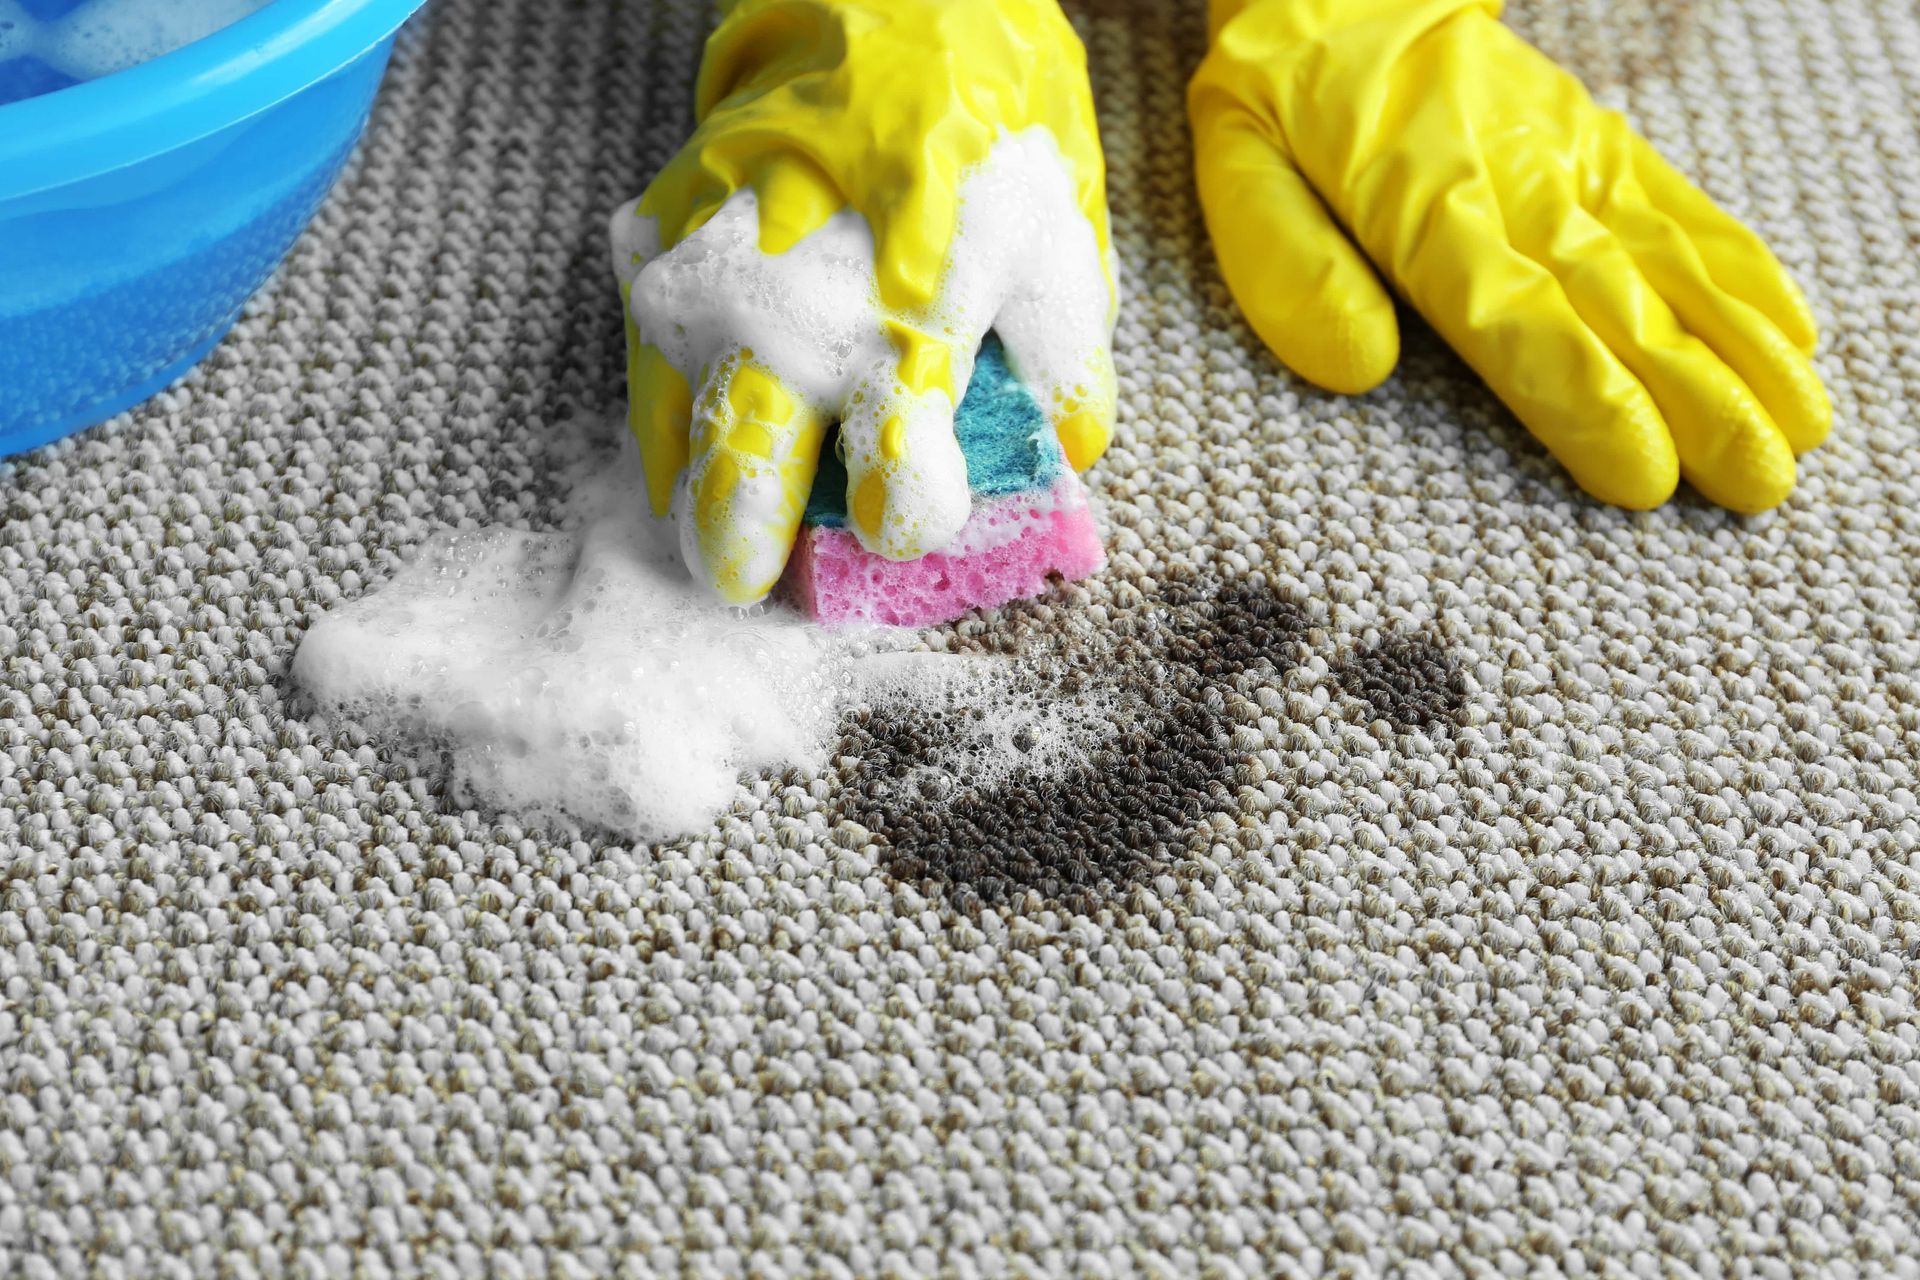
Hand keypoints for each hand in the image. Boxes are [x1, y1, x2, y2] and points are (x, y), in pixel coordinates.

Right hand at [611, 0, 1117, 603]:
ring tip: (702, 540)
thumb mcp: (1061, 236)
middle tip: (740, 579)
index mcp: (920, 300)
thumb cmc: (988, 129)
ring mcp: (711, 260)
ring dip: (688, 486)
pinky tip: (682, 456)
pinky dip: (662, 409)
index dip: (901, 505)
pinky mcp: (658, 232)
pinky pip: (643, 344)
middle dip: (741, 525)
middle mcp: (800, 291)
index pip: (901, 443)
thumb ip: (1064, 360)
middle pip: (751, 438)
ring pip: (674, 402)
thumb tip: (1065, 456)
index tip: (896, 528)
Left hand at [1189, 0, 1830, 511]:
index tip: (1647, 474)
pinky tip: (1794, 332)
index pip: (1517, 317)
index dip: (1587, 398)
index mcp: (1422, 206)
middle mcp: (1517, 185)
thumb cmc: (1283, 93)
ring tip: (1801, 429)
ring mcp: (1572, 161)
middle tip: (1759, 485)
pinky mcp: (1601, 144)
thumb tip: (1361, 369)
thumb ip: (1289, 267)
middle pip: (1618, 307)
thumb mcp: (1241, 168)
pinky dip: (1744, 271)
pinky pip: (1682, 209)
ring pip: (1670, 264)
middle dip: (1698, 400)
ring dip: (1742, 349)